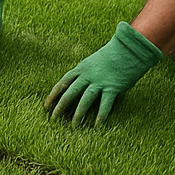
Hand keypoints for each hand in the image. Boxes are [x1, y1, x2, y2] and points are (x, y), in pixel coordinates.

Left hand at [47, 22, 161, 126]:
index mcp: (81, 68)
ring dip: (78, 114)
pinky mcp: (113, 87)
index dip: (53, 95)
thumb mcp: (94, 61)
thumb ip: (87, 72)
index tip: (46, 106)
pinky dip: (101, 116)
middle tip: (53, 119)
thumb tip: (82, 84)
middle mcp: (87, 75)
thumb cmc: (113, 54)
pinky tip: (97, 126)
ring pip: (84, 100)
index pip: (63, 83)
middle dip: (60, 107)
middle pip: (69, 93)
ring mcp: (99, 82)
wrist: (129, 47)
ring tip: (73, 126)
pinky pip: (105, 104)